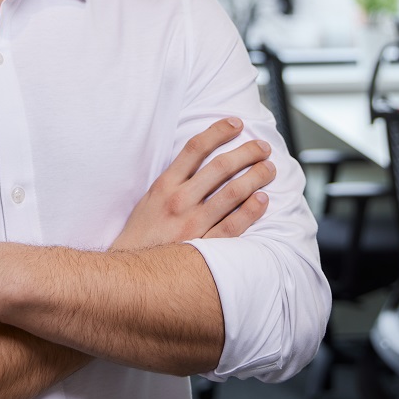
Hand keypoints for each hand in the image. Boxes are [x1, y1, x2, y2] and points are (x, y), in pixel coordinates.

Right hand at [112, 116, 274, 250]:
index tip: (236, 123)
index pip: (195, 148)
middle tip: (262, 148)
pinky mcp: (203, 246)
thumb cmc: (141, 237)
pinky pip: (234, 224)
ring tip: (268, 169)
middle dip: (247, 152)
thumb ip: (172, 182)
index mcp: (164, 186)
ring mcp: (193, 224)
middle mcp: (180, 201)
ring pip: (233, 192)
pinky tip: (263, 199)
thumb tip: (198, 162)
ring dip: (256, 176)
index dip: (219, 131)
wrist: (129, 275)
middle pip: (221, 166)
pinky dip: (252, 210)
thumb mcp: (148, 201)